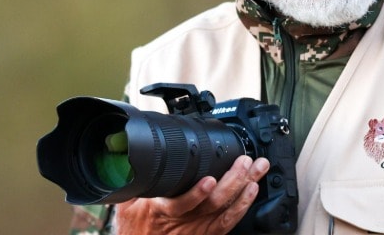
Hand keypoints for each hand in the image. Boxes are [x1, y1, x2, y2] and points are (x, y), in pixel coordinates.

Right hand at [114, 155, 269, 234]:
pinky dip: (242, 206)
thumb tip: (129, 156)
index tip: (209, 180)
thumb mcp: (127, 202)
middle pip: (211, 204)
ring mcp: (196, 230)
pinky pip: (228, 224)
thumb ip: (134, 181)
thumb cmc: (134, 227)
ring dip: (244, 188)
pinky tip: (253, 190)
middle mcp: (182, 222)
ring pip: (224, 211)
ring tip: (256, 170)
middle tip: (245, 162)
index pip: (179, 204)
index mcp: (160, 210)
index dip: (196, 194)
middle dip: (232, 181)